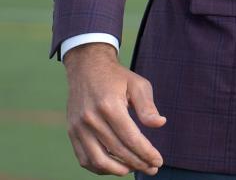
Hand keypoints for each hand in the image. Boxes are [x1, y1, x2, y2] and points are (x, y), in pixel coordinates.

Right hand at [64, 43, 165, 175]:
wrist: (87, 68)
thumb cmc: (117, 77)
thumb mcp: (137, 84)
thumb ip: (148, 106)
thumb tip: (160, 124)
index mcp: (110, 106)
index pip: (131, 138)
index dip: (146, 153)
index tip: (158, 161)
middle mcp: (91, 119)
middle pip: (117, 151)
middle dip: (137, 163)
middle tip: (152, 169)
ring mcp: (78, 128)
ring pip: (98, 160)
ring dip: (118, 170)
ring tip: (135, 168)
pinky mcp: (72, 133)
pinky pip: (84, 159)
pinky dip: (100, 168)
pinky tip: (116, 166)